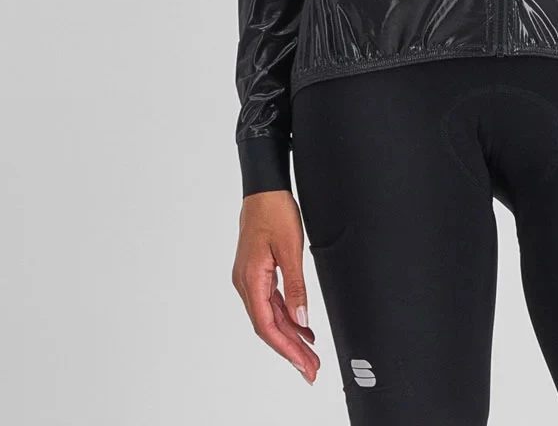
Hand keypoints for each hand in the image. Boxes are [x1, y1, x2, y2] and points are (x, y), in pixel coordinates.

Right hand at [231, 189, 319, 383]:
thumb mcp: (290, 248)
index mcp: (251, 280)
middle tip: (311, 369)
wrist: (264, 188)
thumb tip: (301, 319)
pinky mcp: (257, 273)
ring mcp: (250, 279)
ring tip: (310, 354)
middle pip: (268, 326)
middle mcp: (246, 284)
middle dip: (290, 349)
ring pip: (270, 316)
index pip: (267, 326)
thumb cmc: (275, 211)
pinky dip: (287, 316)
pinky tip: (302, 327)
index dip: (286, 349)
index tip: (304, 365)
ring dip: (290, 335)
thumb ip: (296, 286)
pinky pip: (271, 302)